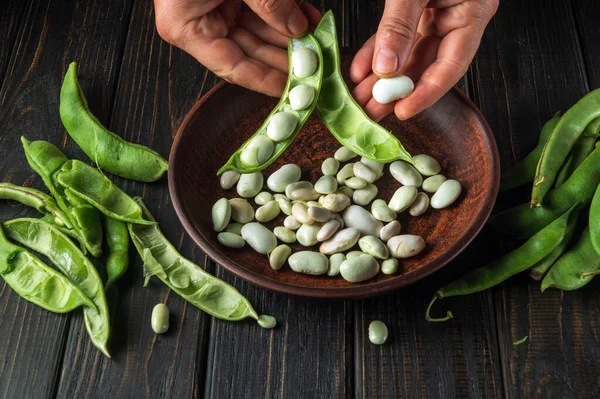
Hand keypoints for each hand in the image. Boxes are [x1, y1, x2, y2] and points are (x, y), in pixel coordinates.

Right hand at [154, 0, 320, 96]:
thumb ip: (268, 3)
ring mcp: (214, 6)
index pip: (232, 67)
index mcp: (186, 26)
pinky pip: (259, 11)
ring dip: (289, 36)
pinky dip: (284, 14)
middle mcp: (198, 20)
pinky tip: (308, 20)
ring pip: (258, 31)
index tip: (295, 89)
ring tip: (318, 42)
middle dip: (284, 58)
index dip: (266, 81)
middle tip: (315, 67)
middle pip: (249, 52)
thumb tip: (298, 29)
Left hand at [350, 0, 497, 120]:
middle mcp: (457, 16)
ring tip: (359, 97)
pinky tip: (359, 69)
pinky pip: (397, 36)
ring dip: (382, 77)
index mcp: (472, 10)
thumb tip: (385, 68)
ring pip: (408, 54)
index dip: (426, 92)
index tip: (401, 111)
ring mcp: (438, 12)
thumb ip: (401, 23)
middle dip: (395, 90)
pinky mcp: (418, 8)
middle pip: (426, 64)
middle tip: (370, 112)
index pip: (451, 64)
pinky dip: (377, 52)